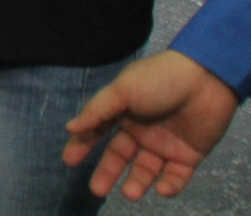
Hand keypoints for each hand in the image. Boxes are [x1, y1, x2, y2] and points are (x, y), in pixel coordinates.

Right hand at [63, 49, 238, 199]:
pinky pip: (176, 176)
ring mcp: (164, 144)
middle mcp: (140, 130)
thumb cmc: (158, 80)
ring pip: (146, 170)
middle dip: (107, 173)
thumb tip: (70, 128)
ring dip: (137, 182)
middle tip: (97, 190)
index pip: (98, 132)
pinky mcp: (188, 156)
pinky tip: (161, 189)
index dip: (82, 145)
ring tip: (130, 193)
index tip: (69, 161)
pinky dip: (169, 185)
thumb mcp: (122, 90)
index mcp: (122, 112)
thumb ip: (96, 111)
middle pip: (119, 156)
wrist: (205, 80)